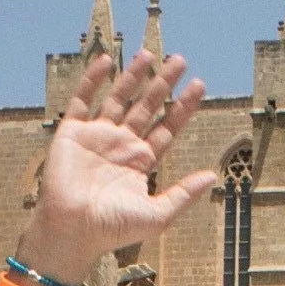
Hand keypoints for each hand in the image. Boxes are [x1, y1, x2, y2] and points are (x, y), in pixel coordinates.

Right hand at [22, 52, 218, 271]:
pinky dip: (92, 80)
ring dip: (133, 76)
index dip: (183, 107)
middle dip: (163, 84)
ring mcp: (97, 136)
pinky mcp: (72, 132)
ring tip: (149, 54)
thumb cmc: (112, 229)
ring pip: (118, 98)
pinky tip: (106, 61)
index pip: (167, 127)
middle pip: (146, 107)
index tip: (199, 85)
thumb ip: (184, 194)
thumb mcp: (157, 215)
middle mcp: (121, 145)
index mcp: (142, 162)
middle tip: (180, 60)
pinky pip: (82, 100)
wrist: (71, 231)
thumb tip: (214, 175)